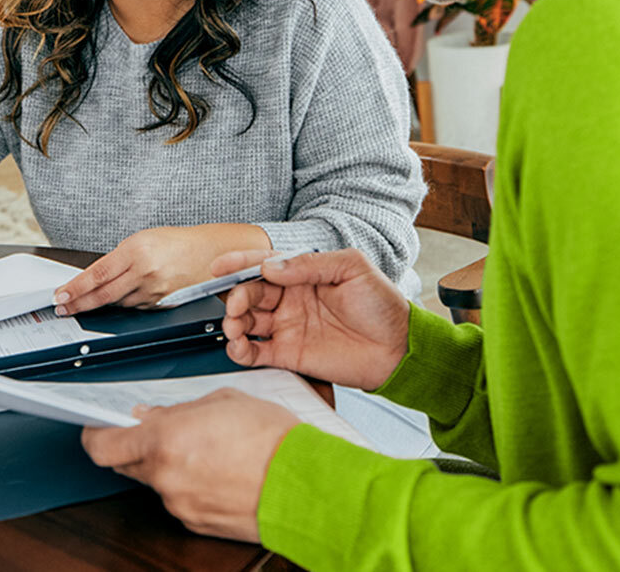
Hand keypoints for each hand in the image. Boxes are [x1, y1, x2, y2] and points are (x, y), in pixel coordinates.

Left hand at [54, 224, 269, 313]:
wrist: (216, 252)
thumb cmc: (181, 242)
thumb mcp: (146, 239)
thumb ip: (122, 258)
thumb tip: (97, 276)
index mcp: (137, 250)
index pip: (97, 274)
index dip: (75, 288)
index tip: (60, 295)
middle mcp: (145, 272)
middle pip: (103, 294)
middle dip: (79, 303)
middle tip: (63, 308)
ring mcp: (156, 290)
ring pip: (118, 303)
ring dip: (101, 305)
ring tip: (83, 305)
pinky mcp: (164, 303)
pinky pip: (137, 308)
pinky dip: (125, 305)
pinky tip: (119, 301)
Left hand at [81, 389, 296, 541]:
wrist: (306, 486)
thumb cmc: (272, 439)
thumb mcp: (223, 402)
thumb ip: (178, 410)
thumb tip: (152, 416)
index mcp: (164, 439)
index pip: (101, 444)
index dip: (94, 434)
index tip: (95, 426)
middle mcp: (164, 476)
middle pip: (124, 464)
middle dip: (134, 447)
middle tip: (157, 431)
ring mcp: (179, 504)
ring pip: (156, 482)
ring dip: (168, 465)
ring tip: (204, 449)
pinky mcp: (196, 524)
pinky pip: (180, 499)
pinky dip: (189, 485)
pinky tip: (216, 470)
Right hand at [220, 247, 409, 390]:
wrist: (399, 349)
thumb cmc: (382, 306)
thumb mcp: (352, 268)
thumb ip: (310, 264)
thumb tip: (272, 266)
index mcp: (304, 275)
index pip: (264, 265)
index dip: (240, 264)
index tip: (220, 266)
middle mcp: (291, 300)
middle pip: (250, 293)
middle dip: (236, 295)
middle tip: (235, 302)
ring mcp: (288, 327)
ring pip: (247, 321)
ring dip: (233, 321)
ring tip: (234, 324)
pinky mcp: (289, 355)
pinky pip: (255, 351)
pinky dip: (240, 349)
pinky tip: (238, 345)